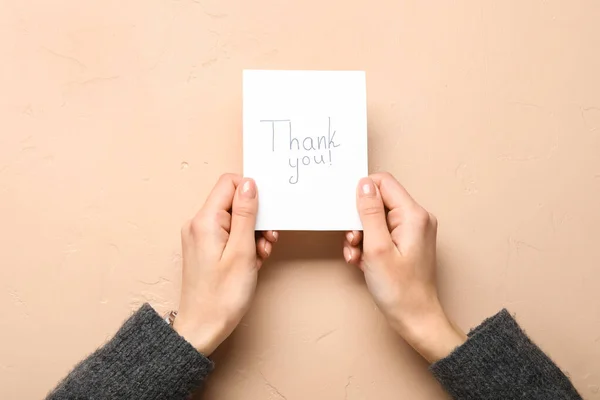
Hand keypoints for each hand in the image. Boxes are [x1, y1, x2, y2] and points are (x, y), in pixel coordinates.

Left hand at [172, 174, 276, 355]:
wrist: (204, 327)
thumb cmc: (222, 295)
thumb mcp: (242, 250)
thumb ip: (246, 213)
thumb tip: (250, 183)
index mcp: (205, 220)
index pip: (229, 183)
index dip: (251, 193)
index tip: (265, 213)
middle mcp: (199, 223)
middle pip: (234, 201)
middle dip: (255, 218)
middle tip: (266, 240)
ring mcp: (201, 235)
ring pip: (235, 219)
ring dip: (253, 233)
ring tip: (259, 255)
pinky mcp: (205, 247)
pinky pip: (229, 233)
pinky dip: (244, 243)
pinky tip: (252, 261)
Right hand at [344, 172, 465, 362]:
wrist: (415, 319)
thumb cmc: (399, 290)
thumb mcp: (376, 248)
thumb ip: (369, 212)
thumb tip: (364, 184)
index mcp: (413, 215)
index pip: (383, 183)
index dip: (362, 194)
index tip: (350, 214)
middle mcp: (416, 218)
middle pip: (378, 202)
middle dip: (359, 221)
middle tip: (353, 242)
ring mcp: (412, 231)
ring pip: (376, 219)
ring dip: (361, 236)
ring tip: (357, 256)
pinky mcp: (406, 242)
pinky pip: (381, 233)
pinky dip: (368, 245)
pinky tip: (362, 261)